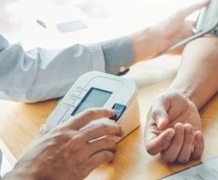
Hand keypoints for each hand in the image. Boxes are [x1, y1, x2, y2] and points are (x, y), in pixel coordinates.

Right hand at [4, 108, 122, 179]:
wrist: (32, 178)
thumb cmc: (33, 161)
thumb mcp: (37, 142)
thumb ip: (44, 133)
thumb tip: (44, 128)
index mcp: (64, 129)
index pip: (89, 114)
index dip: (103, 111)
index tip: (111, 111)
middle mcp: (75, 137)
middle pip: (103, 127)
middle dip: (114, 127)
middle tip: (119, 129)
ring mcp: (81, 151)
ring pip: (105, 142)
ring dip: (113, 143)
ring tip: (113, 145)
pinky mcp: (85, 165)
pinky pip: (103, 157)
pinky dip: (109, 155)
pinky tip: (109, 156)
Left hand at [131, 0, 209, 61]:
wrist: (156, 39)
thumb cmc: (167, 24)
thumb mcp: (181, 13)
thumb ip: (194, 7)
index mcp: (188, 25)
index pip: (202, 25)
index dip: (209, 26)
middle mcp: (188, 34)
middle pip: (202, 36)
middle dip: (208, 37)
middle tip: (217, 37)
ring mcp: (186, 43)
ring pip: (198, 44)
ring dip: (203, 45)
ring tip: (213, 45)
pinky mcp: (183, 51)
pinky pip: (193, 52)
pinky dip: (197, 51)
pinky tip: (204, 51)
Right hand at [144, 91, 203, 163]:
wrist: (184, 101)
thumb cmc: (169, 101)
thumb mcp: (161, 101)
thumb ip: (158, 111)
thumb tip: (161, 125)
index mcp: (152, 134)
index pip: (152, 148)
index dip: (161, 143)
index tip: (170, 130)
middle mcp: (164, 144)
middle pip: (168, 157)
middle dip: (177, 142)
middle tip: (180, 124)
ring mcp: (178, 146)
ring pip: (182, 158)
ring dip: (187, 143)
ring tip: (188, 125)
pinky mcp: (191, 145)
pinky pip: (195, 155)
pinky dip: (199, 146)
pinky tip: (198, 132)